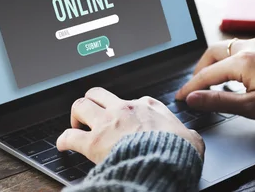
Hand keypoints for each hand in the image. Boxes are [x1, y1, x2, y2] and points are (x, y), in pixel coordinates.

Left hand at [57, 87, 204, 163]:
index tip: (124, 119)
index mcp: (148, 106)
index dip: (125, 110)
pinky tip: (63, 145)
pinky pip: (69, 136)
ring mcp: (107, 123)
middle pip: (98, 93)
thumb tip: (192, 139)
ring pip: (80, 105)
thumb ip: (187, 134)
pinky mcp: (93, 142)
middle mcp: (125, 109)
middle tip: (92, 114)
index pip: (132, 100)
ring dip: (76, 115)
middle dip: (92, 101)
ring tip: (76, 125)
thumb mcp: (191, 138)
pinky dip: (63, 140)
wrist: (165, 162)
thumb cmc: (178, 151)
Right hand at [175, 38, 254, 123]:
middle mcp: (249, 47)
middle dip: (200, 69)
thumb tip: (194, 98)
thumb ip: (219, 101)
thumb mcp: (251, 107)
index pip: (207, 74)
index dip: (191, 87)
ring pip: (226, 47)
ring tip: (212, 82)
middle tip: (195, 87)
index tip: (180, 97)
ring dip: (215, 62)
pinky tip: (234, 74)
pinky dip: (229, 59)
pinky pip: (240, 48)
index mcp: (242, 61)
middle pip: (212, 53)